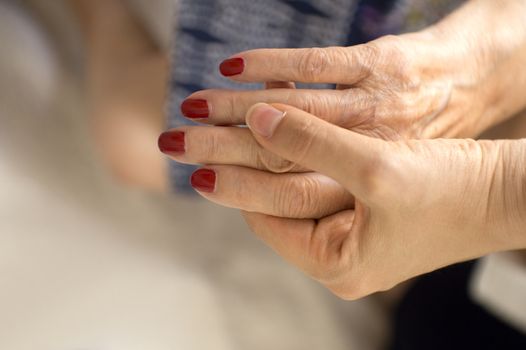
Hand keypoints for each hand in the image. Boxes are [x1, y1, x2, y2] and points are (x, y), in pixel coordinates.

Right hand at [165, 0, 525, 174]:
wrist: (477, 80)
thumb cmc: (418, 133)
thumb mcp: (377, 175)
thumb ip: (325, 182)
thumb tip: (268, 186)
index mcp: (370, 187)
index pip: (292, 199)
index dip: (244, 189)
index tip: (204, 178)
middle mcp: (372, 152)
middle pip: (282, 158)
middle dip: (222, 151)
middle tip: (173, 146)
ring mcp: (376, 105)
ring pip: (292, 112)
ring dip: (235, 110)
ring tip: (189, 111)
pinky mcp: (381, 64)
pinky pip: (316, 67)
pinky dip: (271, 68)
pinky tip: (233, 71)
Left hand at [181, 103, 525, 298]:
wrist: (509, 191)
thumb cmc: (455, 192)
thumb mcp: (376, 167)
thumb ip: (311, 143)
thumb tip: (256, 120)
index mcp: (336, 264)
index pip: (263, 220)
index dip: (236, 180)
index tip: (208, 147)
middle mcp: (339, 255)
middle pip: (274, 205)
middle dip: (245, 165)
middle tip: (205, 134)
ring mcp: (351, 235)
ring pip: (294, 189)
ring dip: (274, 153)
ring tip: (246, 117)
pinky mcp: (365, 213)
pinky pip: (319, 182)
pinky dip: (303, 152)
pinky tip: (288, 122)